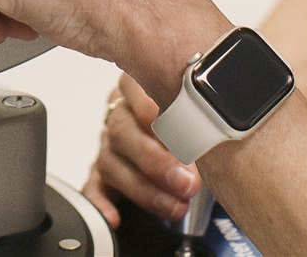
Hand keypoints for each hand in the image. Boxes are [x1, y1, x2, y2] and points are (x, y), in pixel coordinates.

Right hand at [82, 72, 203, 227]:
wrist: (187, 154)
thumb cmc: (195, 130)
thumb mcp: (197, 117)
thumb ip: (198, 117)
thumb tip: (213, 129)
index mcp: (139, 90)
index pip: (133, 88)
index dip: (148, 105)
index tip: (167, 121)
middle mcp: (119, 116)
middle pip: (122, 130)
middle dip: (155, 160)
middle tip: (187, 182)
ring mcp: (108, 147)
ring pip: (110, 163)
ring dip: (144, 189)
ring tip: (176, 207)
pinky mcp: (100, 177)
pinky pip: (93, 189)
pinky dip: (101, 204)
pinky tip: (114, 217)